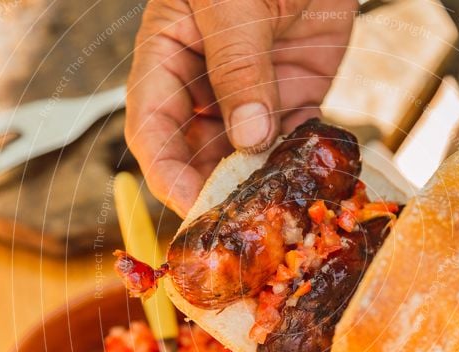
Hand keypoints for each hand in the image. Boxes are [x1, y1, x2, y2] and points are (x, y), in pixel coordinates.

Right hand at [125, 0, 355, 216]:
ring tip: (273, 213)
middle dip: (212, 188)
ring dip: (257, 184)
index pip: (152, 126)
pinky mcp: (294, 94)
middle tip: (236, 224)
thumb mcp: (234, 3)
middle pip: (196, 151)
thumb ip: (238, 67)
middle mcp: (204, 82)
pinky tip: (306, 184)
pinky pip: (291, 140)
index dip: (166, 171)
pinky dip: (298, 164)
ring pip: (244, 154)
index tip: (191, 204)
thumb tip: (249, 137)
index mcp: (167, 55)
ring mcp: (250, 92)